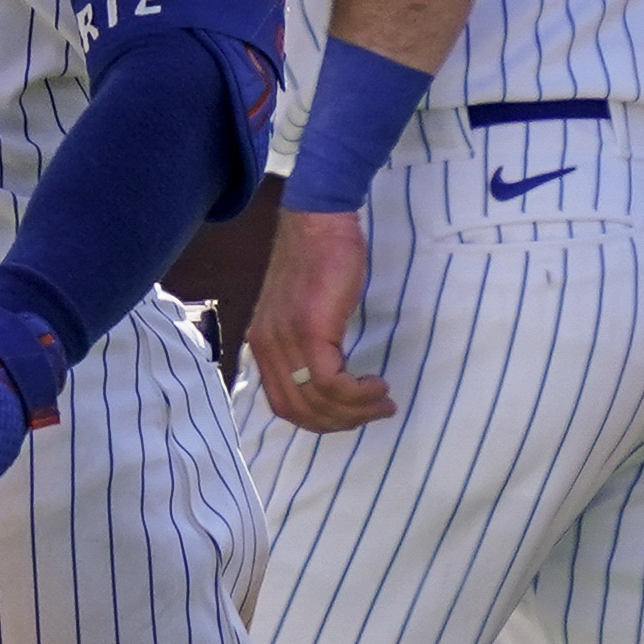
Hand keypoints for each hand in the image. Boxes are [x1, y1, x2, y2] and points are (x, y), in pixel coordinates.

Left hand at [242, 209, 392, 432]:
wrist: (319, 221)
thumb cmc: (319, 260)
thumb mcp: (302, 311)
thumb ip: (304, 345)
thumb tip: (326, 381)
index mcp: (261, 345)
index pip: (282, 406)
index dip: (318, 421)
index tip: (351, 417)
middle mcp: (267, 346)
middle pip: (299, 411)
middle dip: (340, 423)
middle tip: (374, 413)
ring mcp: (286, 339)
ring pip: (317, 400)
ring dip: (355, 411)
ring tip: (382, 401)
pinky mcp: (310, 329)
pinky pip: (330, 381)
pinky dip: (357, 392)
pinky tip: (376, 383)